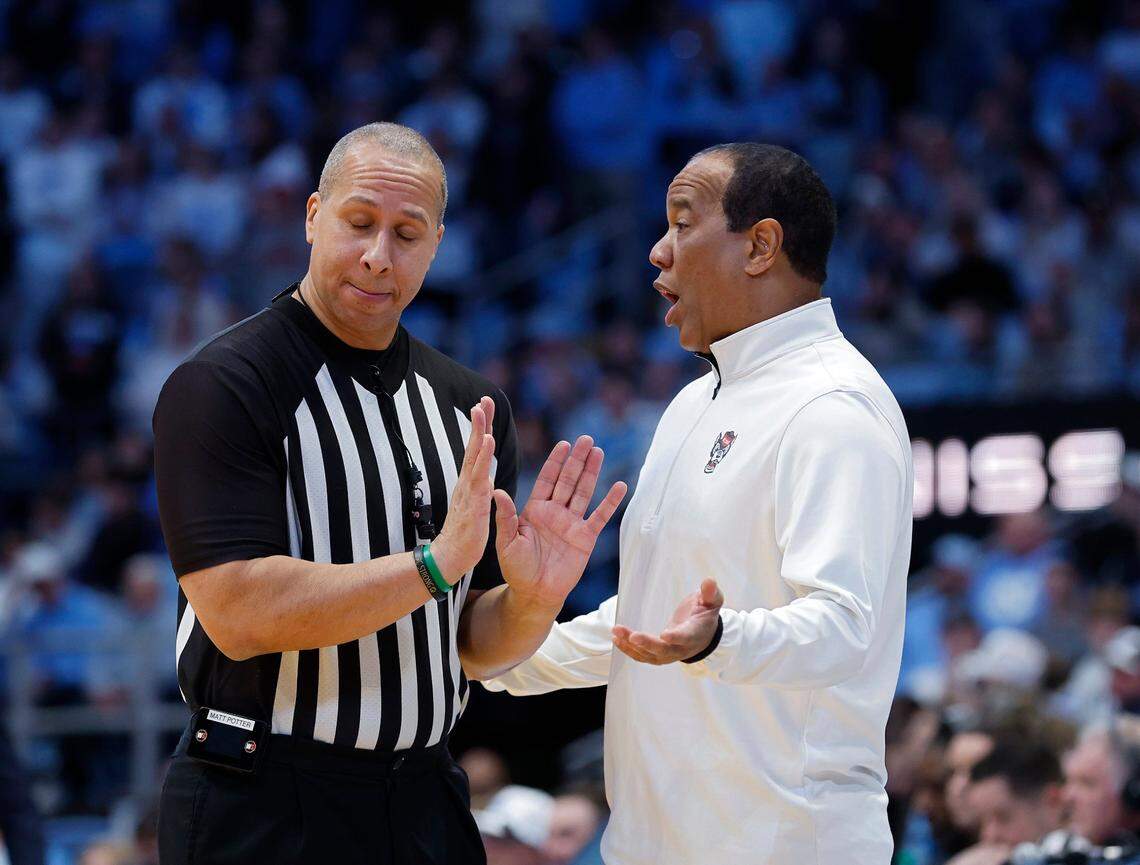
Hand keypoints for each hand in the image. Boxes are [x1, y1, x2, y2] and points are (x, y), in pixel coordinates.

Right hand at [430, 396, 495, 582]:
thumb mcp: (476, 506)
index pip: (477, 451)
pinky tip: (488, 441)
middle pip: (474, 446)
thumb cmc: (464, 535)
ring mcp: (468, 490)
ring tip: (482, 410)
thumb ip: (480, 490)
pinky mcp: (473, 502)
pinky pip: (479, 475)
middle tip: (483, 399)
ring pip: (474, 456)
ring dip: (479, 432)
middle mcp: (467, 482)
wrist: (451, 557)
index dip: (481, 429)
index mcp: (470, 483)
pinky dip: (483, 457)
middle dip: (479, 422)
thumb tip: (486, 477)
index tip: (485, 408)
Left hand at [494, 435, 627, 609]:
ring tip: (599, 452)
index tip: (563, 444)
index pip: (547, 480)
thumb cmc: (517, 569)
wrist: (535, 594)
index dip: (555, 462)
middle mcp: (555, 512)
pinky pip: (600, 516)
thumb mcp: (506, 542)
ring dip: (591, 472)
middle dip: (576, 460)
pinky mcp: (585, 538)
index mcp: (535, 509)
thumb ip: (505, 517)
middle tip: (586, 439)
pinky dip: (610, 502)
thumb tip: (496, 491)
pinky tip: (619, 485)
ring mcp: (572, 523)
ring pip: (584, 492)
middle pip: (568, 480)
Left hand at [612, 579, 723, 664]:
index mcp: (695, 633)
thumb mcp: (712, 602)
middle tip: (633, 636)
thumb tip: (709, 580)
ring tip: (616, 631)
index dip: (677, 637)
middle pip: (664, 650)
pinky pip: (642, 656)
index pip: (686, 637)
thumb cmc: (705, 615)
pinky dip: (628, 650)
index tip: (665, 635)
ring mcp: (669, 654)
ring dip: (631, 646)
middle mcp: (681, 648)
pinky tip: (616, 639)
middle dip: (648, 644)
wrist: (704, 636)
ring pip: (649, 655)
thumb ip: (710, 593)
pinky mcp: (658, 655)